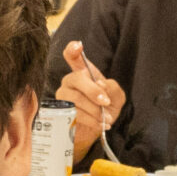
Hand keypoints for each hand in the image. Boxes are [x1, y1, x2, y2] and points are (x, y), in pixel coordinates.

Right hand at [56, 42, 123, 161]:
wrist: (97, 130)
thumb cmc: (106, 109)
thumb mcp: (117, 97)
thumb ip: (112, 88)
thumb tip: (100, 84)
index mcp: (83, 73)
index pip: (73, 57)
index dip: (73, 50)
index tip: (77, 45)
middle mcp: (70, 81)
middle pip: (76, 79)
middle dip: (93, 91)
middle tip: (106, 103)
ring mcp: (62, 97)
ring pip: (75, 99)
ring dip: (94, 110)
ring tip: (107, 119)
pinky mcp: (59, 113)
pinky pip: (74, 114)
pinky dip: (91, 120)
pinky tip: (101, 124)